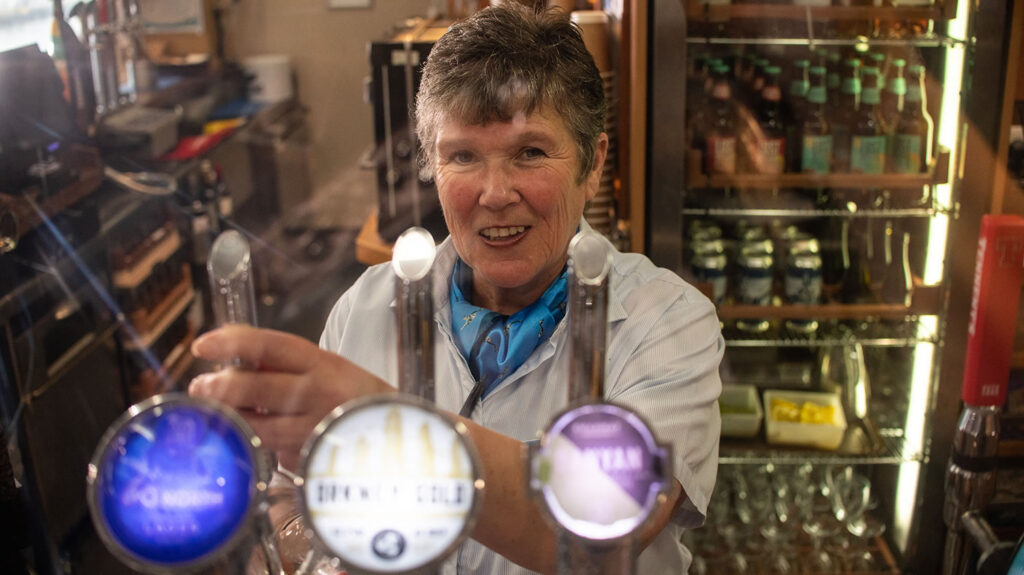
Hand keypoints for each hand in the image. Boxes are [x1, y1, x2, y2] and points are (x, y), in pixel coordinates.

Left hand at [188, 325, 393, 469]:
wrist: (396, 436)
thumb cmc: (353, 397)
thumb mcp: (326, 367)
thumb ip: (282, 361)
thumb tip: (231, 347)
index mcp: (322, 363)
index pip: (269, 346)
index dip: (231, 343)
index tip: (203, 345)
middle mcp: (317, 394)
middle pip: (253, 387)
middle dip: (218, 386)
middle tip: (201, 385)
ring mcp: (311, 428)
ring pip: (254, 424)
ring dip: (225, 416)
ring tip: (213, 409)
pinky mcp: (306, 458)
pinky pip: (268, 448)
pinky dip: (250, 439)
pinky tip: (241, 434)